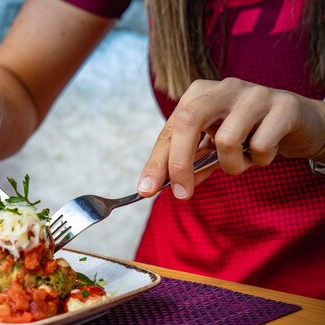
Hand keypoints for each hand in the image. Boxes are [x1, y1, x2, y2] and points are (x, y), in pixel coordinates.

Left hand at [137, 77, 324, 198]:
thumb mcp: (214, 148)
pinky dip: (261, 160)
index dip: (156, 161)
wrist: (300, 123)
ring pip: (226, 139)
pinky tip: (266, 152)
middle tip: (182, 194)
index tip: (145, 190)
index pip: (170, 129)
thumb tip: (163, 186)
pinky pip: (261, 145)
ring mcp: (254, 94)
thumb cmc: (250, 134)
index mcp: (200, 94)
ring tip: (243, 162)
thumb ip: (192, 163)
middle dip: (179, 163)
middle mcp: (223, 88)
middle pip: (188, 122)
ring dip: (232, 165)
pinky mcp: (283, 105)